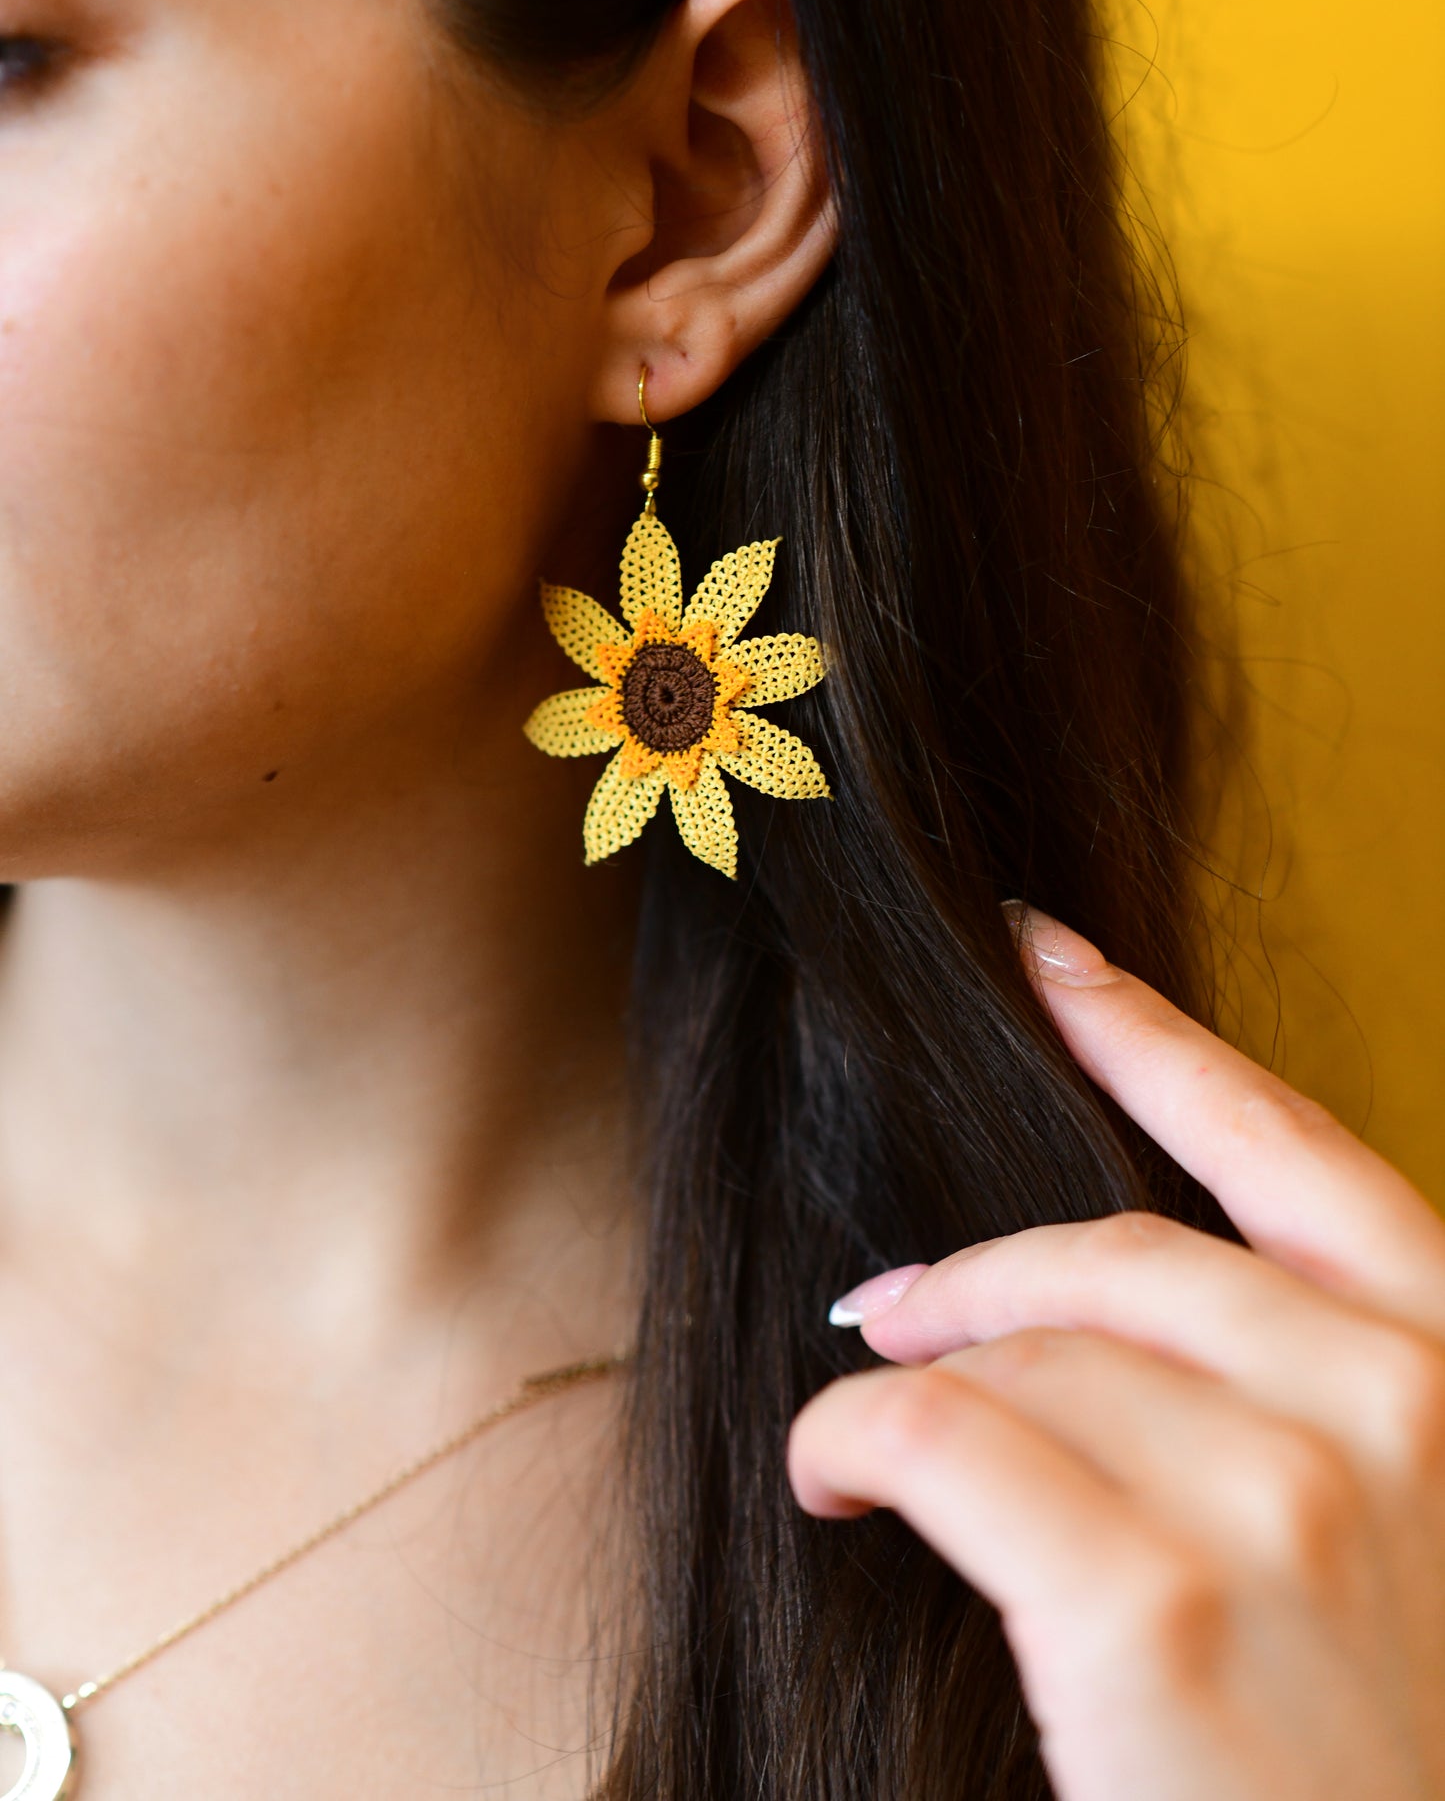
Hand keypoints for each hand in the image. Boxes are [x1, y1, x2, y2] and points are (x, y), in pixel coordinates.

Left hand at [788, 908, 1444, 1800]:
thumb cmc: (1374, 1757)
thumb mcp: (1398, 1541)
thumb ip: (1293, 1393)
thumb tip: (1083, 1298)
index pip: (1288, 1144)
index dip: (1146, 1029)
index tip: (1039, 945)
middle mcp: (1395, 1407)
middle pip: (1112, 1255)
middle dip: (977, 1276)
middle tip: (891, 1306)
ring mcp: (1286, 1502)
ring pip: (1019, 1358)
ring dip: (918, 1386)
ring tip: (870, 1433)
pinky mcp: (1158, 1607)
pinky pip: (939, 1440)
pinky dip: (854, 1444)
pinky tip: (833, 1478)